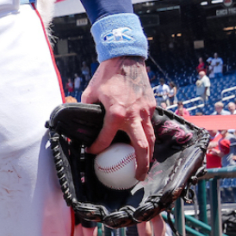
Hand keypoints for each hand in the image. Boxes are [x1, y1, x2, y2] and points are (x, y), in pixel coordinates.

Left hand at [81, 56, 155, 176]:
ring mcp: (145, 111)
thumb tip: (83, 122)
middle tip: (138, 176)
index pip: (106, 138)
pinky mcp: (152, 106)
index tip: (93, 153)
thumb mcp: (90, 93)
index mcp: (116, 113)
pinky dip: (150, 137)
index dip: (97, 148)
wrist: (126, 58)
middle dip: (141, 164)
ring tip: (146, 167)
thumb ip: (88, 110)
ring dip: (150, 154)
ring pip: (151, 138)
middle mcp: (133, 115)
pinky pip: (151, 125)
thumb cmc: (106, 75)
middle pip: (141, 146)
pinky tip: (146, 144)